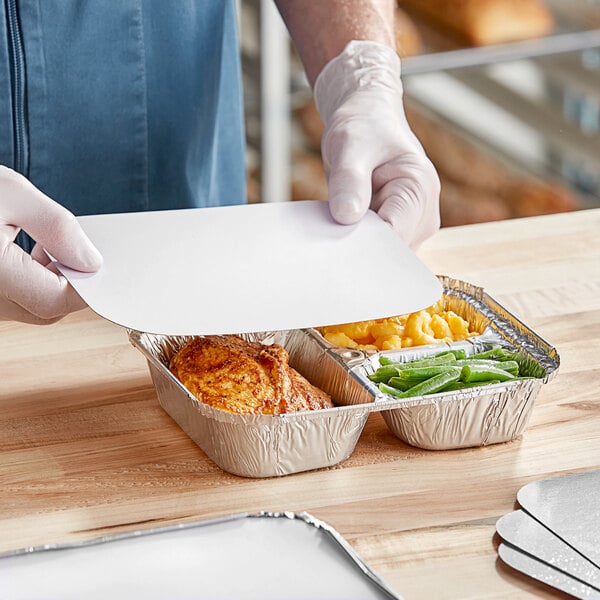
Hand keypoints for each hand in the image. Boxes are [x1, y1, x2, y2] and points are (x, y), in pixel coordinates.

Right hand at [0, 166, 102, 323]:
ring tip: (43, 245)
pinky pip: (13, 302)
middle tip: (72, 248)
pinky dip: (30, 282)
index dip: (86, 283)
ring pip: (31, 308)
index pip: (57, 300)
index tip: (97, 262)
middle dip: (70, 282)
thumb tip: (90, 258)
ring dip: (50, 282)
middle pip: (47, 310)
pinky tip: (26, 252)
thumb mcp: (9, 193)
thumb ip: (56, 226)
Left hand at [314, 40, 439, 247]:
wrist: (368, 122)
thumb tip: (346, 217)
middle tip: (327, 237)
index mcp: (419, 189)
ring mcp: (412, 228)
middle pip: (390, 253)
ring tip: (333, 228)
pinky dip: (356, 245)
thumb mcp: (350, 146)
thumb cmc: (363, 128)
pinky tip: (339, 232)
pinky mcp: (397, 233)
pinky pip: (375, 251)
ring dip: (356, 248)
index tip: (334, 242)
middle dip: (359, 249)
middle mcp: (423, 215)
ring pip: (382, 257)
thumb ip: (349, 181)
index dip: (363, 245)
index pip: (394, 237)